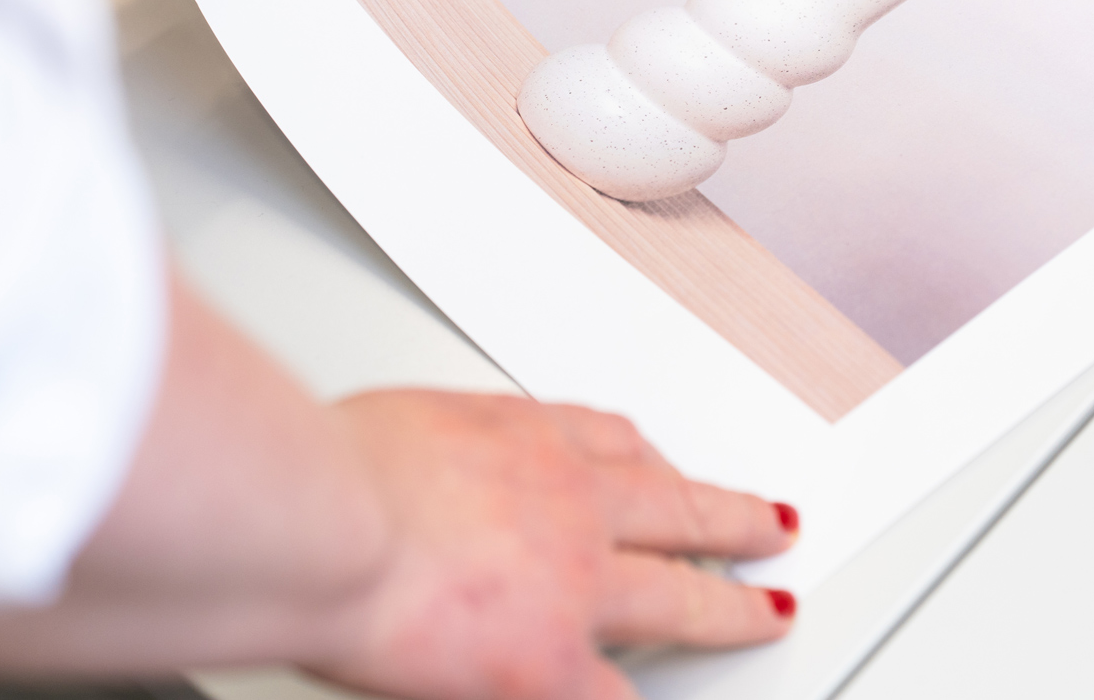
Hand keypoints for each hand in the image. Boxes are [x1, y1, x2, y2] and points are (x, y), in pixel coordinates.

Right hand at [0, 281, 797, 696]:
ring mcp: (573, 583)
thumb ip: (398, 444)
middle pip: (673, 504)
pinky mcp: (552, 661)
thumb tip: (363, 455)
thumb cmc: (321, 467)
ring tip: (772, 609)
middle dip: (729, 515)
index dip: (649, 459)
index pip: (607, 441)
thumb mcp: (374, 421)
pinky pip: (620, 698)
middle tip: (772, 520)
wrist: (324, 520)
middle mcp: (564, 501)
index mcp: (517, 437)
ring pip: (682, 593)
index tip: (665, 465)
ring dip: (735, 603)